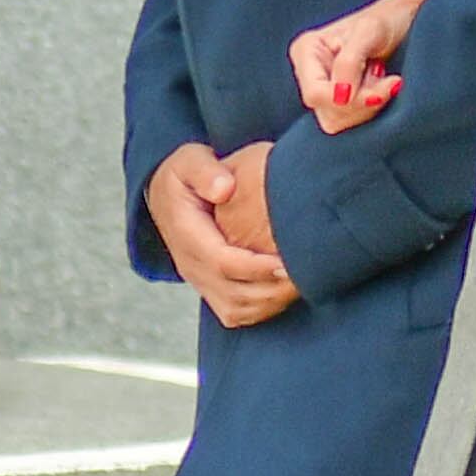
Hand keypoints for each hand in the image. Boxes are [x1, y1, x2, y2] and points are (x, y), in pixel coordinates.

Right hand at [147, 143, 298, 328]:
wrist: (166, 195)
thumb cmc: (186, 173)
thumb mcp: (190, 161)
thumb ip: (206, 172)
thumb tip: (225, 190)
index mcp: (186, 236)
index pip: (222, 262)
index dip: (256, 268)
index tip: (287, 264)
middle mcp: (190, 265)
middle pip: (233, 294)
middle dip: (272, 290)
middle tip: (308, 278)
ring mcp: (199, 281)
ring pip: (235, 310)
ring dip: (271, 303)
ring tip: (304, 287)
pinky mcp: (209, 289)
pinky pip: (234, 314)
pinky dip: (263, 311)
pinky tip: (287, 295)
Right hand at [291, 0, 431, 134]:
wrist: (408, 20)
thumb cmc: (389, 18)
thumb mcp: (370, 31)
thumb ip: (349, 62)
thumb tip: (339, 96)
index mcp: (306, 51)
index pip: (315, 93)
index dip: (348, 98)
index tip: (383, 86)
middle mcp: (309, 73)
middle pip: (328, 111)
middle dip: (362, 101)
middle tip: (385, 76)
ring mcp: (324, 89)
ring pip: (339, 122)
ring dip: (369, 105)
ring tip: (380, 76)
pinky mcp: (340, 102)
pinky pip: (351, 123)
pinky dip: (372, 109)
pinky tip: (380, 87)